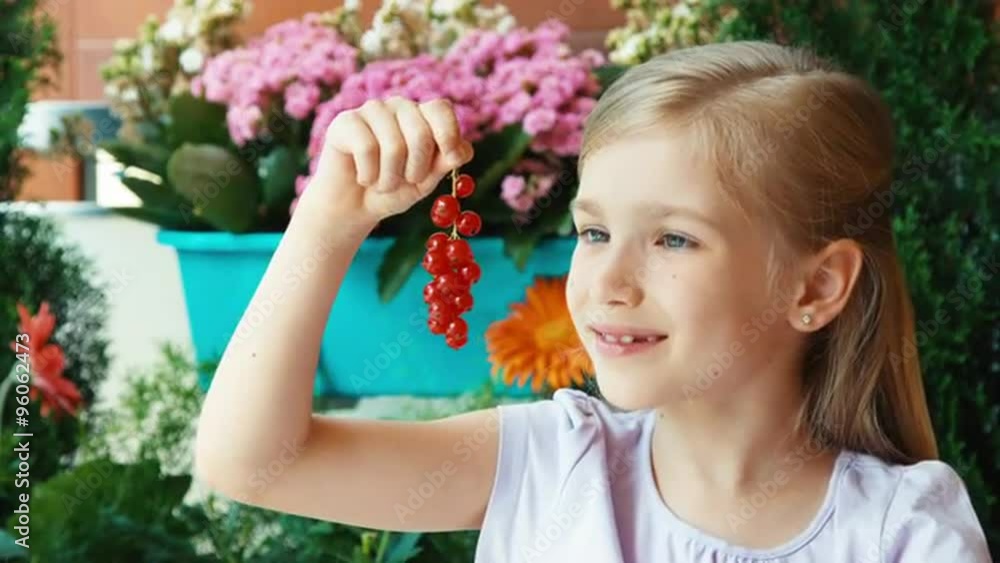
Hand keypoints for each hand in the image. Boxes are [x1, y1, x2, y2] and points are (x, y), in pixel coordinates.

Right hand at [304, 96, 473, 224]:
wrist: (353, 206)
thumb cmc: (393, 190)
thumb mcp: (426, 181)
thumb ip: (444, 164)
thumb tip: (462, 151)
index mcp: (422, 116)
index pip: (441, 109)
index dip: (448, 133)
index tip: (450, 159)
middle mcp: (399, 107)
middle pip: (421, 132)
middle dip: (417, 169)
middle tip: (407, 182)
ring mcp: (372, 110)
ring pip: (394, 145)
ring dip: (390, 178)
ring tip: (382, 183)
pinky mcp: (346, 121)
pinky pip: (366, 148)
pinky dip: (368, 175)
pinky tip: (363, 177)